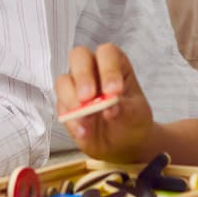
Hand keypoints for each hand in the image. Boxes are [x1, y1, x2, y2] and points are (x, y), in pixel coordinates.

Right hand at [54, 44, 152, 163]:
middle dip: (82, 77)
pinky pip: (61, 108)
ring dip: (72, 100)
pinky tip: (84, 131)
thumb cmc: (132, 119)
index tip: (113, 91)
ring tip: (87, 119)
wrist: (123, 143)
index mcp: (115, 63)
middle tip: (89, 98)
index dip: (108, 69)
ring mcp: (76, 86)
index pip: (107, 53)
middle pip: (78, 56)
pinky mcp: (66, 106)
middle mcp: (92, 69)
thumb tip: (110, 108)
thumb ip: (124, 109)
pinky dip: (71, 120)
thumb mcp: (136, 114)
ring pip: (63, 81)